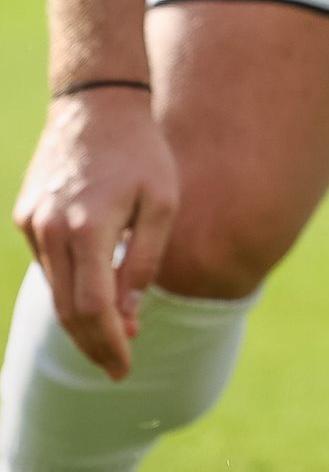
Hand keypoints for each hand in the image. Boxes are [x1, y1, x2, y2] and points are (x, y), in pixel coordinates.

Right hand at [14, 91, 179, 379]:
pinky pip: (49, 264)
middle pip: (66, 308)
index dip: (108, 343)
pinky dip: (69, 287)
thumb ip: (143, 261)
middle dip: (93, 343)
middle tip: (118, 368)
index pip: (91, 307)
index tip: (124, 367)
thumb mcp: (160, 204)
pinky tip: (93, 298)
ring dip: (80, 320)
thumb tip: (130, 316)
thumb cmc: (141, 152)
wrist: (96, 103)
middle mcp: (49, 231)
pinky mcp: (25, 215)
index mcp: (87, 228)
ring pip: (54, 290)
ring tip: (112, 340)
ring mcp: (32, 224)